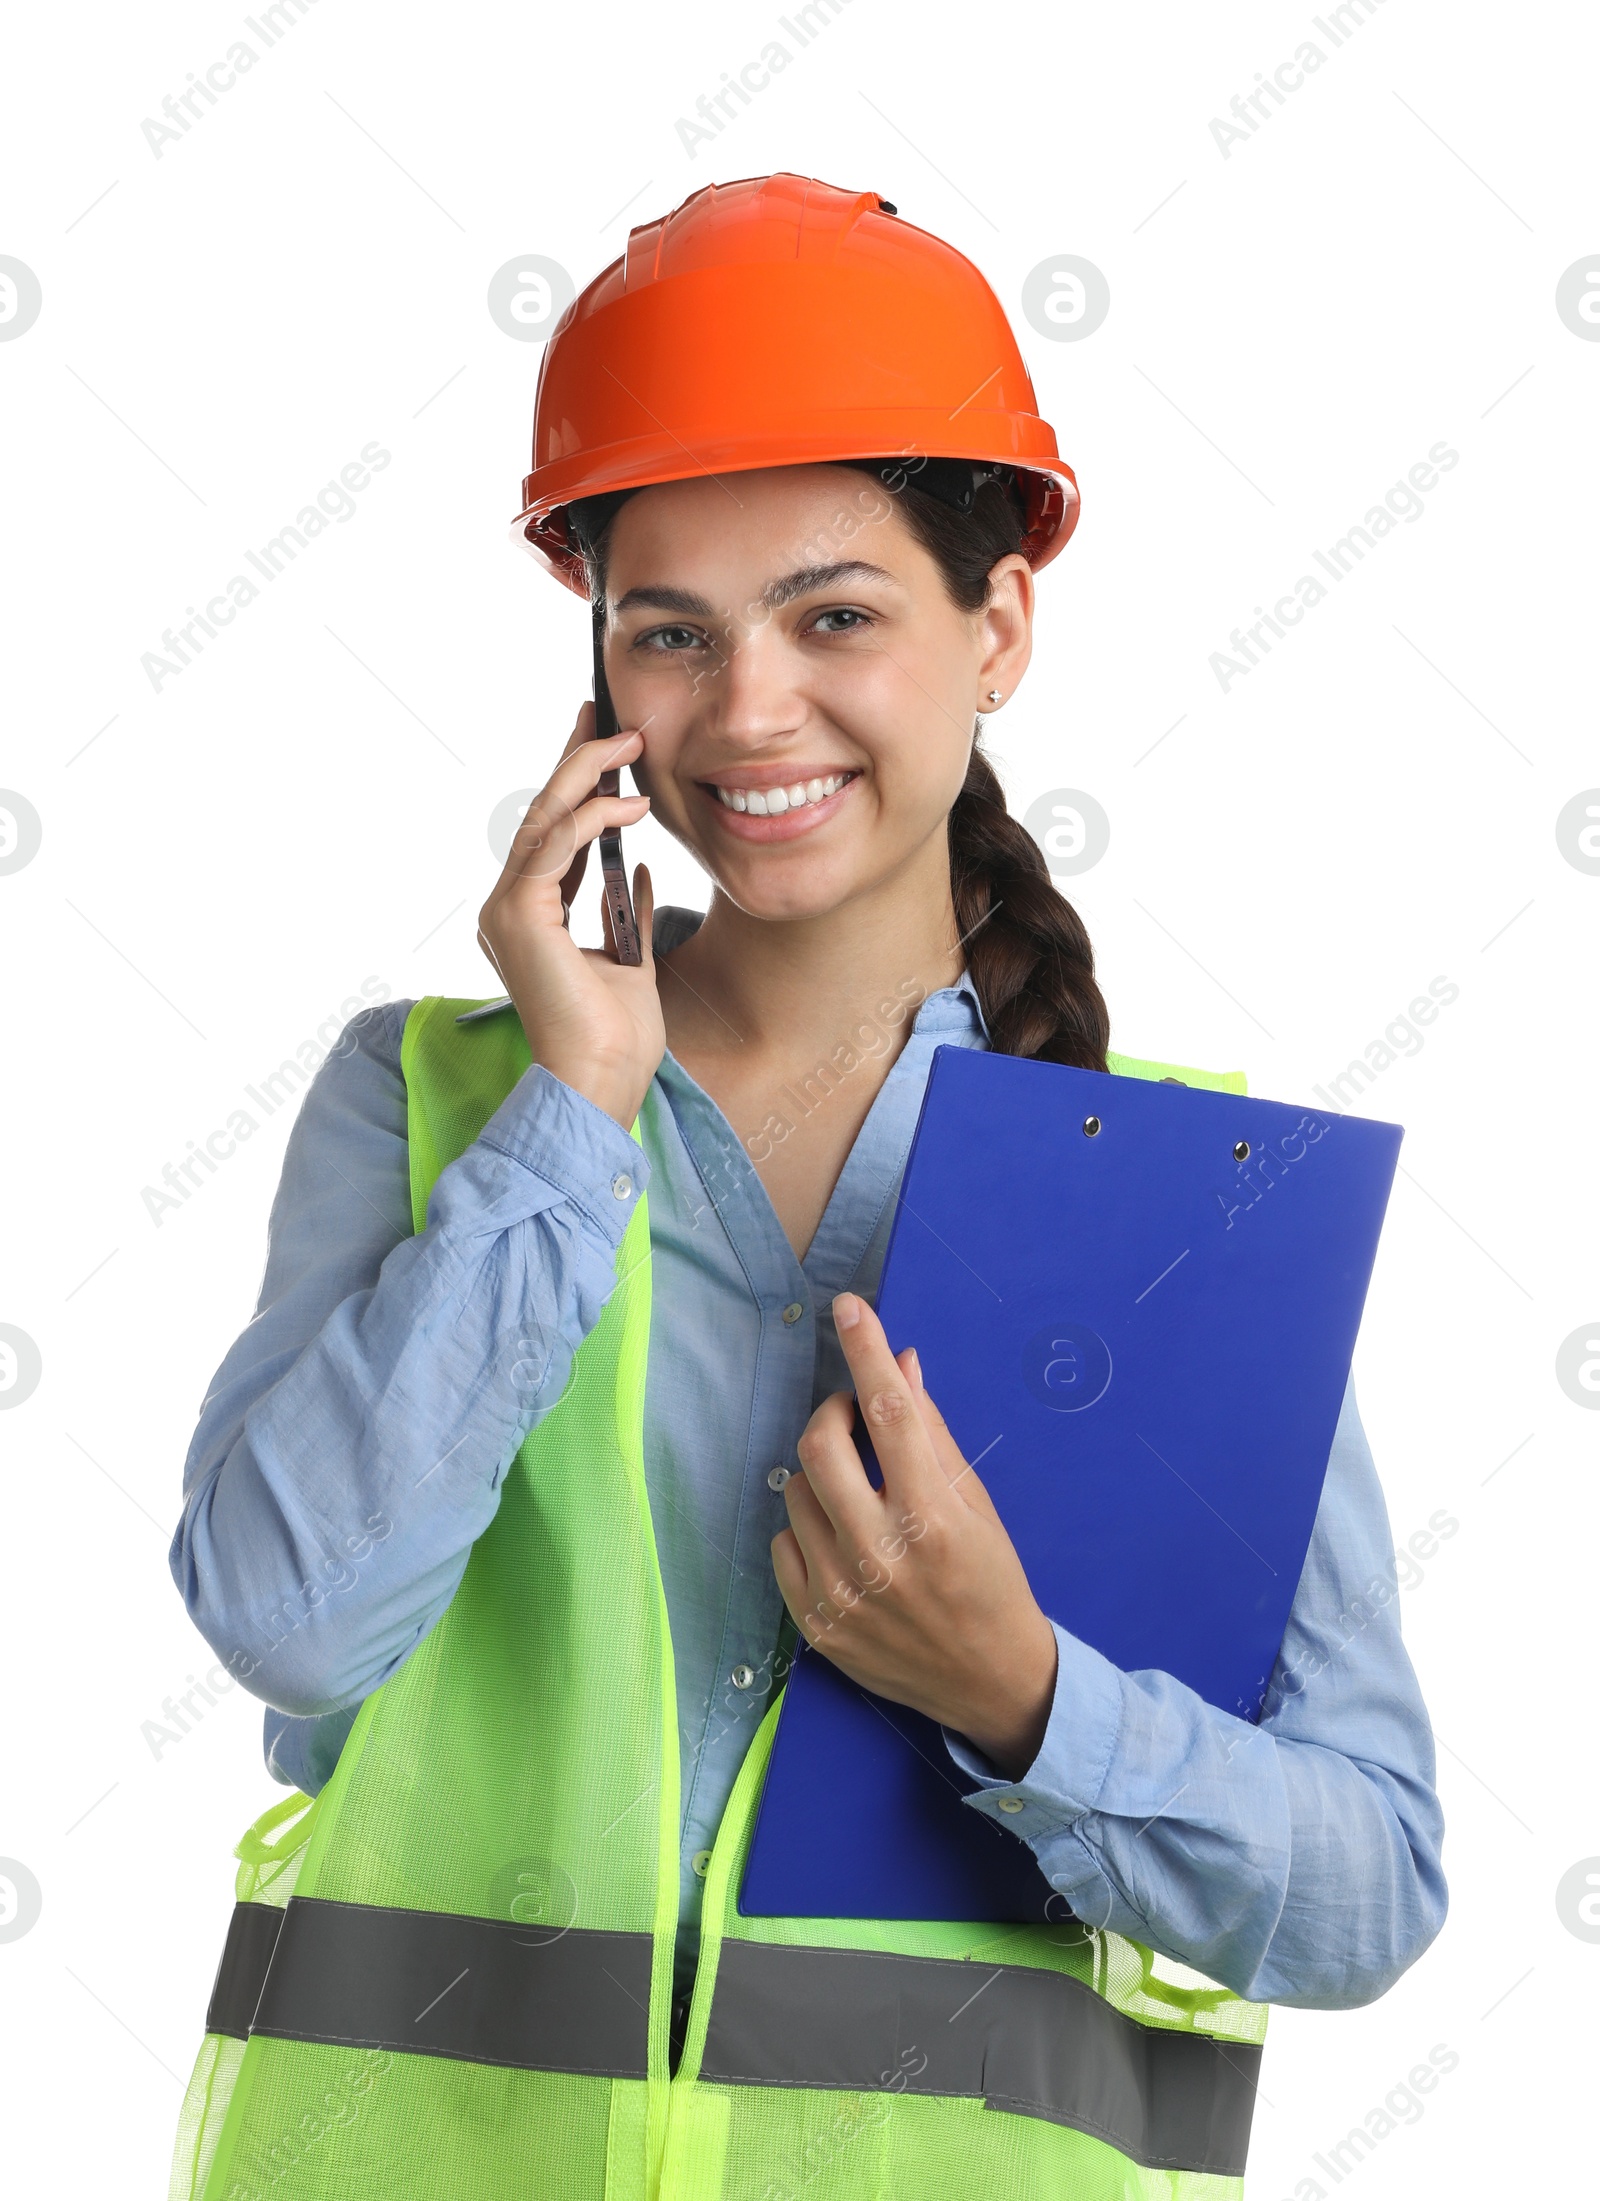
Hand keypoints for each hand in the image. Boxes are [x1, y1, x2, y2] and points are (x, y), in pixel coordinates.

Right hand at [477, 705, 662, 1128]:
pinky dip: (593, 819)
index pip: (553, 837)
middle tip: (606, 714)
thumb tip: (637, 872)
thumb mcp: (630, 959)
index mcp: (530, 918)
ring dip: (586, 775)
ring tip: (628, 743)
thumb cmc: (616, 1038)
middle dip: (575, 761)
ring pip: (542, 822)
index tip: (604, 744)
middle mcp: (509, 909)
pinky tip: (630, 803)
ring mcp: (508, 912)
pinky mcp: (520, 917)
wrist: (602, 1082)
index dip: (577, 787)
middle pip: (541, 817)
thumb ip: (624, 912)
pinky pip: (555, 848)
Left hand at [771, 1292, 1058, 1779]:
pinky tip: (842, 1538)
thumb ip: (930, 1434)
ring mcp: (842, 1595)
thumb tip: (899, 1365)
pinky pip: (782, 1544)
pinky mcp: (816, 1625)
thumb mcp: (976, 1503)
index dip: (867, 1351)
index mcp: (932, 1519)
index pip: (889, 1413)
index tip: (850, 1308)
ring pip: (796, 1491)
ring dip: (821, 1475)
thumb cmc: (991, 1582)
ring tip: (858, 1492)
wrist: (991, 1683)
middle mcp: (881, 1556)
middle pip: (820, 1445)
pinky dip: (806, 1527)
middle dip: (832, 1412)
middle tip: (853, 1415)